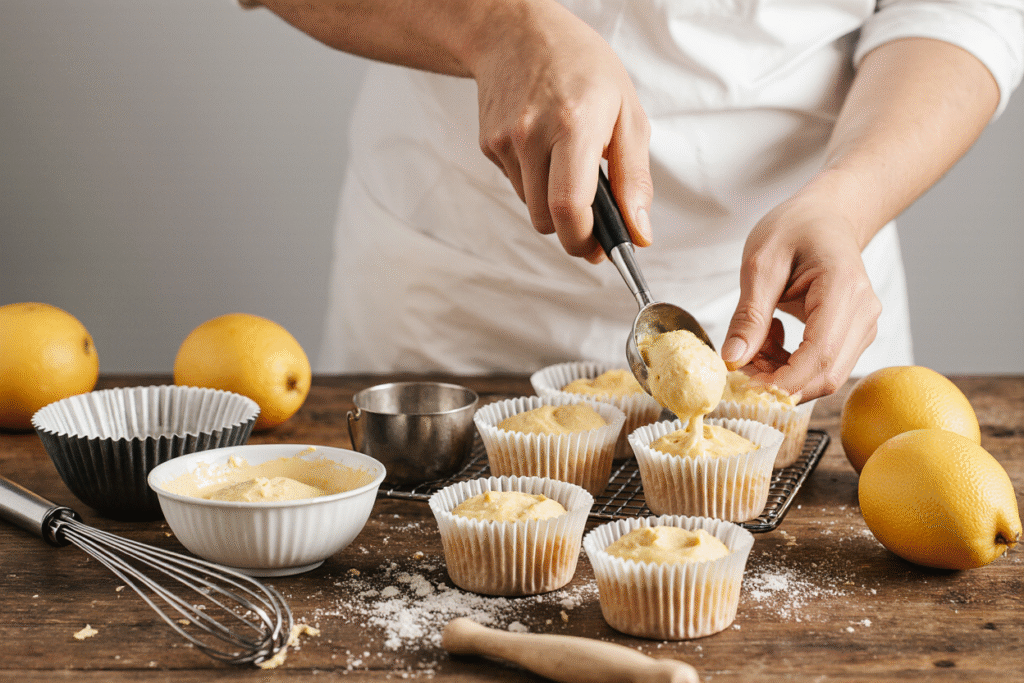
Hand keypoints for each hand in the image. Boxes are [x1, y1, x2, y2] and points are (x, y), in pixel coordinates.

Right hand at [468, 1, 652, 261]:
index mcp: (574, 125)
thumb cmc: (581, 66)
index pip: (568, 208)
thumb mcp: (627, 114)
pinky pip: (517, 186)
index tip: (601, 249)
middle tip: (594, 215)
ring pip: (530, 207)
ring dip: (553, 201)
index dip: (584, 241)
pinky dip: (535, 181)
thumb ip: (634, 179)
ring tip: (568, 162)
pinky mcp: (487, 145)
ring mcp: (504, 140)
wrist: (516, 32)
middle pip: (546, 220)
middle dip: (572, 228)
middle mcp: (533, 134)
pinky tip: (544, 147)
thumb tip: (639, 232)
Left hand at [721, 183, 881, 400]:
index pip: (819, 354)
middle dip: (778, 382)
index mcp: (843, 288)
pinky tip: (770, 339)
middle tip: (739, 369)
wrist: (826, 217)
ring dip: (781, 373)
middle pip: (826, 374)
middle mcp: (863, 313)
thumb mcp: (759, 263)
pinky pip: (821, 366)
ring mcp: (862, 327)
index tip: (745, 386)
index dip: (783, 381)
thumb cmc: (795, 229)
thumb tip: (732, 360)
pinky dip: (789, 365)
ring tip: (754, 343)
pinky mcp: (853, 336)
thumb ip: (748, 315)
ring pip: (823, 375)